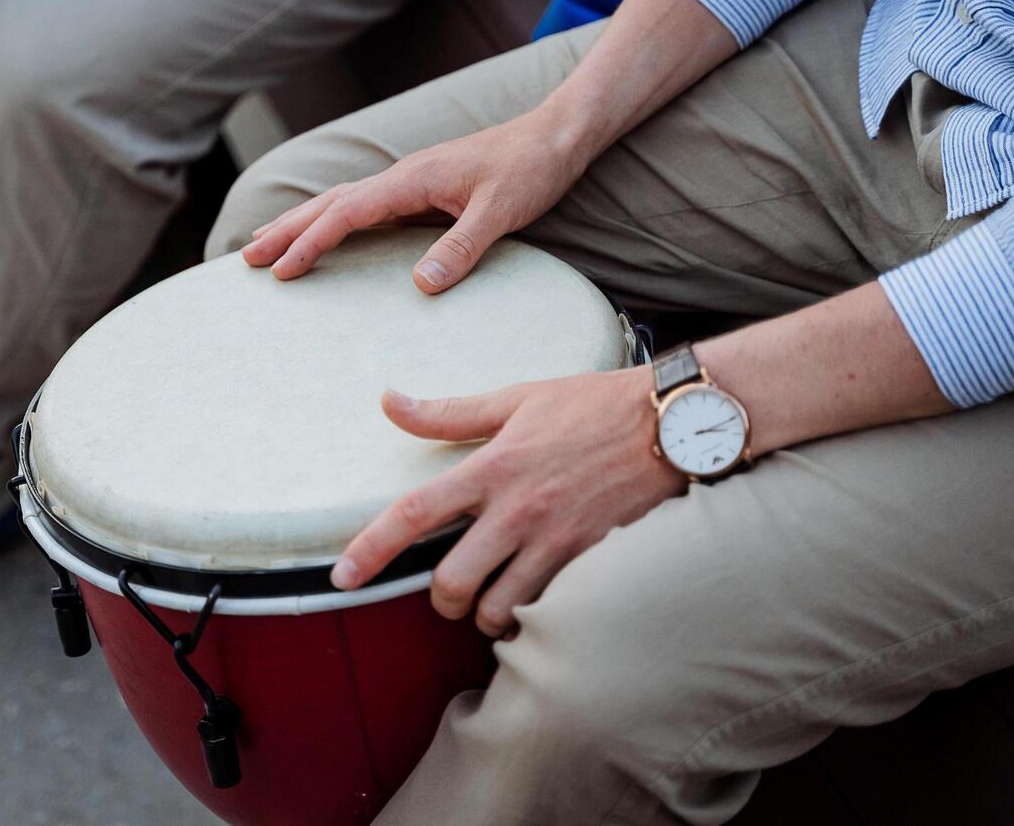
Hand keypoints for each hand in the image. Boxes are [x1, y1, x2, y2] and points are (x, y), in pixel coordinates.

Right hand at [242, 105, 586, 293]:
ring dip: (302, 222)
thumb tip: (419, 284)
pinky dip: (333, 220)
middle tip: (246, 257)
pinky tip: (325, 232)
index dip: (311, 242)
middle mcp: (402, 177)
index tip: (282, 270)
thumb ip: (460, 248)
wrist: (556, 136)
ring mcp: (409, 181)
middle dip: (286, 230)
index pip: (347, 213)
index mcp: (412, 179)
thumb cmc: (531, 169)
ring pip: (341, 201)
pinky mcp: (421, 189)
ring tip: (266, 242)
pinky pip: (363, 206)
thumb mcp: (501, 212)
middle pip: (330, 203)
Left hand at [332, 367, 686, 636]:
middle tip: (449, 593)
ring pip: (498, 609)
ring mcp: (555, 540)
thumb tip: (389, 401)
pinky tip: (532, 602)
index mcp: (492, 467)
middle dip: (441, 601)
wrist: (671, 423)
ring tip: (490, 601)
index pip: (414, 513)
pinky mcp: (590, 561)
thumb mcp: (516, 398)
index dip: (370, 551)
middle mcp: (518, 510)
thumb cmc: (591, 405)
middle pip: (452, 582)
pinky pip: (547, 610)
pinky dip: (531, 616)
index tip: (341, 579)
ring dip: (485, 615)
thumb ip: (449, 412)